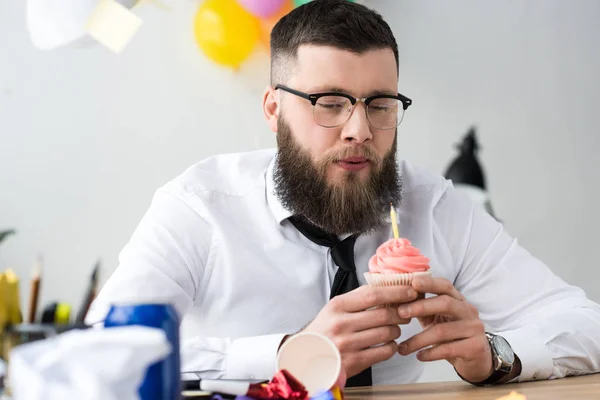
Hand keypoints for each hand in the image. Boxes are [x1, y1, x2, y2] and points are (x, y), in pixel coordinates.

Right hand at [299, 285, 417, 378]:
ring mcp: (348, 343)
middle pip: (384, 314)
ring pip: (387, 333)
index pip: (373, 294)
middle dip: (401, 313)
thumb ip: (357, 298)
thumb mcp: (334, 308)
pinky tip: (387, 344)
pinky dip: (391, 346)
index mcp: (337, 306)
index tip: (410, 291)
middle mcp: (342, 323)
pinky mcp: (354, 361)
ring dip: (396, 330)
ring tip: (393, 329)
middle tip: (406, 312)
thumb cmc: (324, 330)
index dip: (396, 292)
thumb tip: (386, 287)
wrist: (306, 356)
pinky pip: (384, 352)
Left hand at [397, 276, 492, 382]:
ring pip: (442, 330)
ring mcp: (474, 329)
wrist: (477, 359)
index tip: (412, 282)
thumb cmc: (450, 335)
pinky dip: (430, 353)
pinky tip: (419, 356)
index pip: (445, 285)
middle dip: (421, 306)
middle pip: (445, 303)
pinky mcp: (475, 347)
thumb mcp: (435, 318)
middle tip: (400, 312)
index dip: (429, 282)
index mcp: (458, 300)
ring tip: (402, 348)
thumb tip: (396, 297)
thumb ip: (421, 307)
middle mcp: (468, 311)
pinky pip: (448, 349)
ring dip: (418, 339)